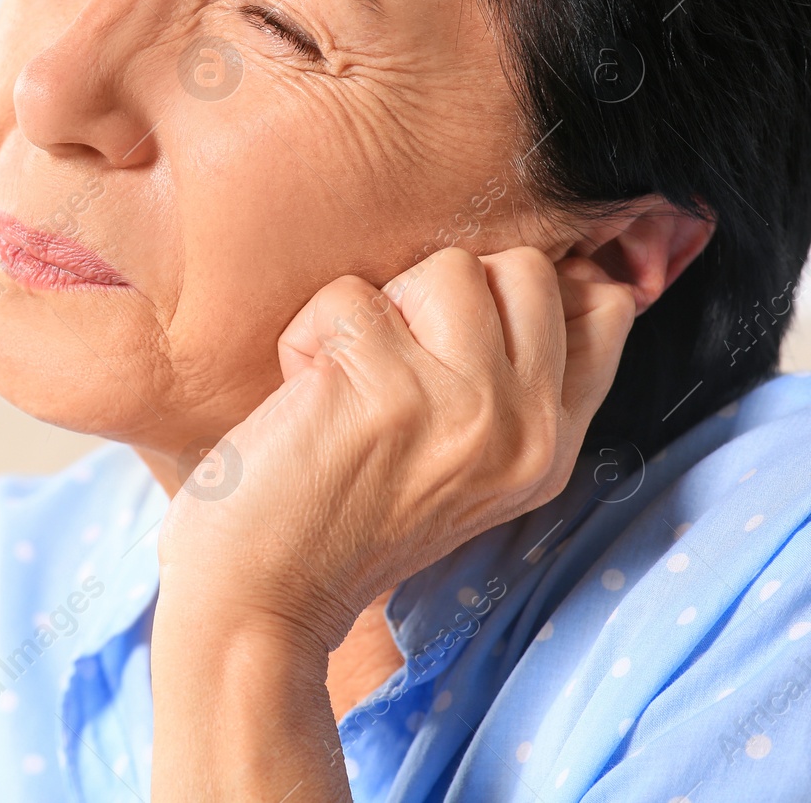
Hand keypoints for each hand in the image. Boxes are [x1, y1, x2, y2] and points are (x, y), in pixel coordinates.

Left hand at [149, 247, 635, 800]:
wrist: (261, 597)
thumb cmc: (335, 516)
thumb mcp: (462, 464)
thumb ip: (507, 383)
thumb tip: (532, 270)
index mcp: (551, 449)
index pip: (604, 308)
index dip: (524, 290)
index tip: (453, 326)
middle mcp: (526, 430)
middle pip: (524, 269)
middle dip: (442, 291)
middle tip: (390, 362)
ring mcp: (468, 408)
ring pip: (445, 268)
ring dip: (373, 310)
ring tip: (342, 382)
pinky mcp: (390, 390)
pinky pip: (348, 297)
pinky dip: (307, 336)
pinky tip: (301, 398)